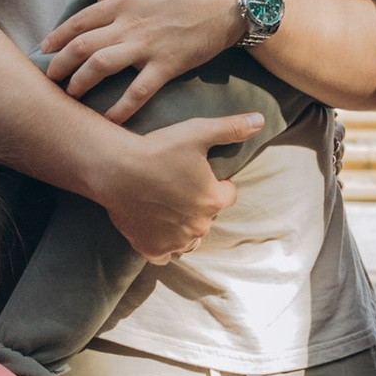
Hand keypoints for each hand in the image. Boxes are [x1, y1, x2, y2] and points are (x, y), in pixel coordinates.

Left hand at [45, 0, 246, 117]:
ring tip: (71, 96)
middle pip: (81, 46)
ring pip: (100, 66)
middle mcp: (128, 23)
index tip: (44, 49)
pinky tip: (109, 120)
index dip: (57, 36)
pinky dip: (120, 108)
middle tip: (49, 78)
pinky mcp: (167, 65)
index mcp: (123, 1)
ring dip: (80, 83)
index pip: (79, 21)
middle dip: (59, 64)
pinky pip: (138, 91)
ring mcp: (146, 45)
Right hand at [103, 112, 265, 262]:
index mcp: (213, 200)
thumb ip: (231, 128)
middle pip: (208, 218)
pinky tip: (157, 231)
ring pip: (189, 240)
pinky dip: (164, 246)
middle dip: (199, 206)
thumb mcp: (197, 132)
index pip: (228, 195)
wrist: (115, 168)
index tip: (204, 175)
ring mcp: (175, 241)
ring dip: (185, 229)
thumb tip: (260, 120)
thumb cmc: (157, 149)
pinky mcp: (151, 249)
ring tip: (171, 211)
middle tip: (180, 189)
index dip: (219, 184)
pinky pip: (166, 255)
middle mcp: (198, 226)